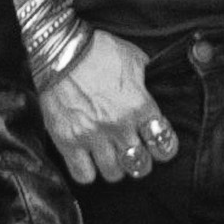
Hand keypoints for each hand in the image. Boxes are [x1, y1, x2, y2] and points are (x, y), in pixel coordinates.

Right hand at [38, 27, 173, 183]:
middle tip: (135, 155)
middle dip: (140, 162)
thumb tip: (152, 92)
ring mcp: (92, 135)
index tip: (158, 147)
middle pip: (140, 164)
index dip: (164, 148)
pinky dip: (88, 172)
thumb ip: (146, 82)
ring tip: (111, 158)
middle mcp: (119, 125)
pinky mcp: (67, 141)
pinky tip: (88, 162)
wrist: (59, 49)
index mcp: (139, 105)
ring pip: (114, 173)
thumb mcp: (134, 59)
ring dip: (115, 167)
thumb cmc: (97, 50)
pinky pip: (83, 175)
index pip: (163, 142)